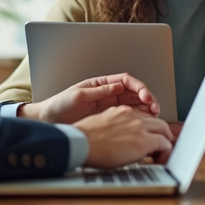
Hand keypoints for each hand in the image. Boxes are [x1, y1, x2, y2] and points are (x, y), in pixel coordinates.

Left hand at [18, 73, 159, 123]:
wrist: (50, 120)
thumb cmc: (60, 105)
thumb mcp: (79, 96)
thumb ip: (99, 92)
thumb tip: (117, 87)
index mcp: (102, 84)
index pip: (126, 81)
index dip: (139, 87)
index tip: (145, 97)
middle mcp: (109, 93)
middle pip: (135, 92)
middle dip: (148, 98)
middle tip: (155, 108)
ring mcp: (110, 106)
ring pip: (135, 104)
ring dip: (146, 108)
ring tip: (154, 115)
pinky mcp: (110, 118)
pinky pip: (128, 115)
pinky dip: (139, 118)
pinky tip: (144, 123)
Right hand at [77, 106, 173, 167]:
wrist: (81, 143)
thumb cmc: (85, 139)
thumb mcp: (102, 125)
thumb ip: (116, 128)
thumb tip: (120, 139)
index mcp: (122, 111)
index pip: (143, 117)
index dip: (148, 129)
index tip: (148, 137)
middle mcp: (133, 116)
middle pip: (158, 122)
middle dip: (162, 134)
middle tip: (160, 146)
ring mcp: (140, 127)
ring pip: (164, 130)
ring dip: (165, 142)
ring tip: (162, 154)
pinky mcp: (144, 140)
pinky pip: (164, 143)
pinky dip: (166, 151)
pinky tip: (160, 158)